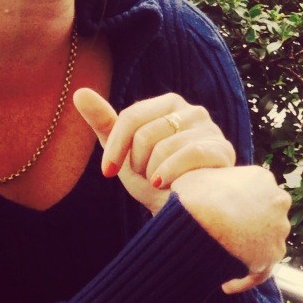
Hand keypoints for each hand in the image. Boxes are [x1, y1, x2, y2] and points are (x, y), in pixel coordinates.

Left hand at [73, 87, 235, 214]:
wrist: (183, 210)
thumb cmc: (155, 178)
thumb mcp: (125, 152)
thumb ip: (105, 122)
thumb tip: (80, 92)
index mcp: (169, 104)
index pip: (132, 116)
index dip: (116, 146)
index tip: (107, 171)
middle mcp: (193, 111)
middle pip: (146, 133)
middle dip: (138, 163)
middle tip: (147, 176)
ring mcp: (211, 129)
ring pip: (164, 147)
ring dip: (154, 173)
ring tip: (162, 181)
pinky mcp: (222, 149)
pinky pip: (188, 155)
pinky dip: (170, 174)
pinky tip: (168, 185)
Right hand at [170, 165, 291, 293]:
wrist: (199, 222)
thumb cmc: (192, 197)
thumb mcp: (193, 175)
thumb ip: (203, 178)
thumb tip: (196, 186)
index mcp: (261, 177)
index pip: (253, 192)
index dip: (235, 205)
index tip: (219, 216)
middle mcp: (278, 200)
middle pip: (263, 215)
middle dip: (245, 226)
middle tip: (221, 238)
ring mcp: (279, 228)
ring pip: (265, 241)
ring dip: (246, 252)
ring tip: (221, 263)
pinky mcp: (273, 254)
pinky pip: (261, 270)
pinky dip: (244, 279)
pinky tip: (226, 285)